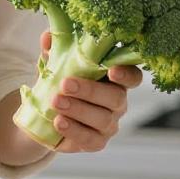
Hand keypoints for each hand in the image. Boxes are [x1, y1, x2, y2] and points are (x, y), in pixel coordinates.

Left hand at [39, 31, 142, 152]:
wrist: (45, 113)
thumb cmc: (60, 81)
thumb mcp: (55, 63)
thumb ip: (55, 50)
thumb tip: (48, 37)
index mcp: (114, 79)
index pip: (133, 76)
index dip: (126, 74)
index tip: (112, 70)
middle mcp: (117, 101)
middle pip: (116, 97)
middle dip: (90, 90)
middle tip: (65, 84)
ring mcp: (109, 123)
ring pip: (103, 119)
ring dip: (78, 109)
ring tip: (56, 101)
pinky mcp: (97, 141)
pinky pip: (91, 139)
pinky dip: (74, 130)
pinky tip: (58, 122)